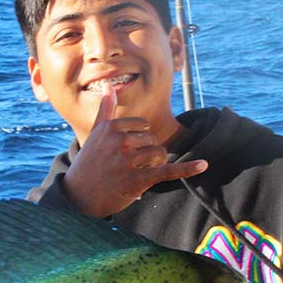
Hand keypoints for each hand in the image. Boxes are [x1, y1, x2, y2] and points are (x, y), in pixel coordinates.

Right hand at [63, 90, 206, 217]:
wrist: (78, 196)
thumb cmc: (88, 163)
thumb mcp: (94, 134)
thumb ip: (105, 109)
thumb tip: (109, 86)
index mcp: (111, 127)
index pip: (143, 125)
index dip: (139, 138)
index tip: (125, 151)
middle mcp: (119, 142)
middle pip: (152, 139)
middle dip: (147, 152)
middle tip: (128, 167)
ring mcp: (128, 162)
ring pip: (159, 153)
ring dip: (154, 164)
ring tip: (136, 174)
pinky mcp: (137, 181)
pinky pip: (167, 171)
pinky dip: (187, 169)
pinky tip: (203, 165)